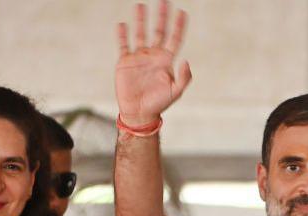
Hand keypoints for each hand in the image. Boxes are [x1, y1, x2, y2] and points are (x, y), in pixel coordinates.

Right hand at [115, 1, 191, 125]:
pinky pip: (123, 45)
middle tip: (164, 0)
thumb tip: (186, 60)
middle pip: (159, 31)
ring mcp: (139, 57)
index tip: (182, 12)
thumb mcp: (176, 92)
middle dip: (162, 16)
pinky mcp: (125, 62)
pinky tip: (122, 24)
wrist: (139, 112)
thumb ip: (184, 77)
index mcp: (167, 61)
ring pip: (141, 34)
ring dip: (141, 20)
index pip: (175, 38)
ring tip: (141, 5)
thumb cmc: (159, 104)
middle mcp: (153, 55)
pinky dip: (122, 35)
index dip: (179, 26)